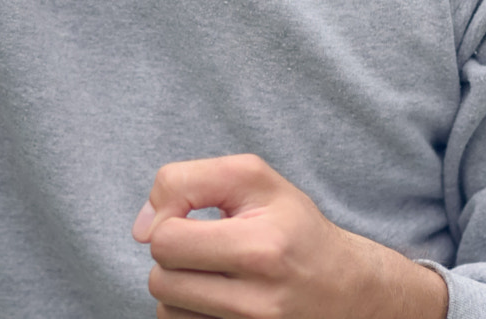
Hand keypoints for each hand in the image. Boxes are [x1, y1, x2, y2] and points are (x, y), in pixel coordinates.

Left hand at [132, 154, 447, 318]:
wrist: (345, 287)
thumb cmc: (293, 226)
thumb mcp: (254, 179)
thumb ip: (189, 182)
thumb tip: (140, 229)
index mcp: (261, 249)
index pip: (166, 240)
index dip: (168, 221)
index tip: (194, 218)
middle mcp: (256, 302)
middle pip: (160, 279)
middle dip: (174, 257)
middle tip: (208, 246)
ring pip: (166, 310)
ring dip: (180, 288)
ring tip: (218, 273)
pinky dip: (191, 313)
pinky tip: (220, 299)